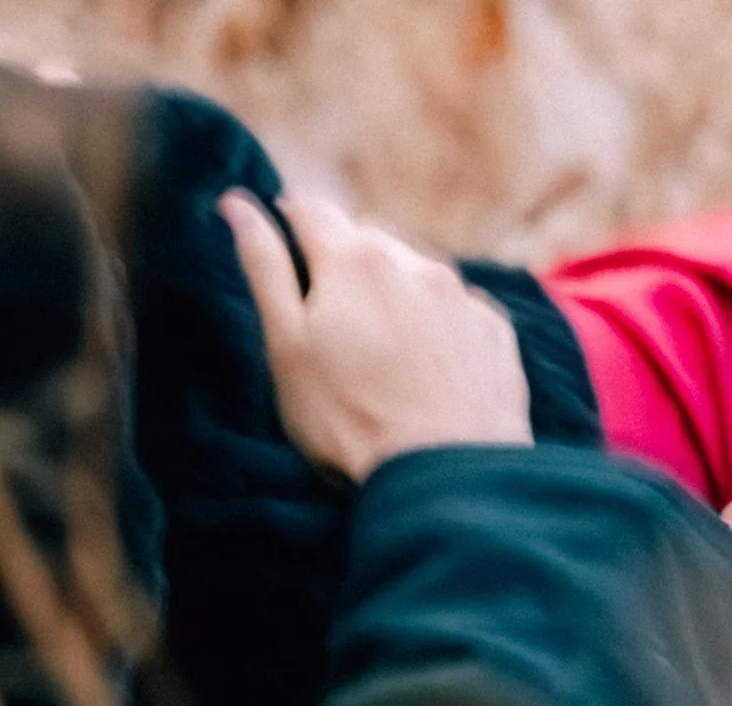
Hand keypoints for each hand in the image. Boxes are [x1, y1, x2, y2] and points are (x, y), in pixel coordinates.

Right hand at [222, 191, 531, 480]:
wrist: (444, 475)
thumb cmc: (346, 417)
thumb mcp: (286, 346)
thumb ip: (264, 268)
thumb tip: (237, 204)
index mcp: (354, 259)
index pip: (309, 209)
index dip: (285, 219)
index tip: (275, 238)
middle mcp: (416, 261)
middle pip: (365, 239)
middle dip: (339, 261)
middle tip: (322, 317)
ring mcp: (462, 296)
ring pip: (413, 272)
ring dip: (389, 291)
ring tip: (373, 352)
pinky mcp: (494, 331)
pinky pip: (454, 308)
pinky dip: (431, 323)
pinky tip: (419, 369)